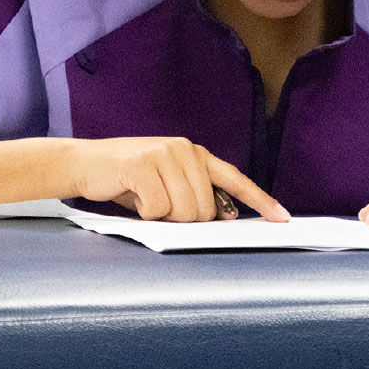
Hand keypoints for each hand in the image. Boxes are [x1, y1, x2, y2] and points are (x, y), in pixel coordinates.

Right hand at [65, 136, 289, 222]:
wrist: (85, 163)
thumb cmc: (129, 179)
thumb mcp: (167, 182)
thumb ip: (196, 194)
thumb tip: (223, 216)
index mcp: (195, 154)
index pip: (235, 179)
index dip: (260, 200)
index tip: (282, 219)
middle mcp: (185, 149)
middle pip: (205, 209)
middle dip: (183, 220)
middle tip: (157, 206)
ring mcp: (164, 153)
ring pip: (184, 212)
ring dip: (162, 217)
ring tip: (144, 199)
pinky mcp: (143, 164)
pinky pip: (157, 209)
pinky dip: (143, 212)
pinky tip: (132, 196)